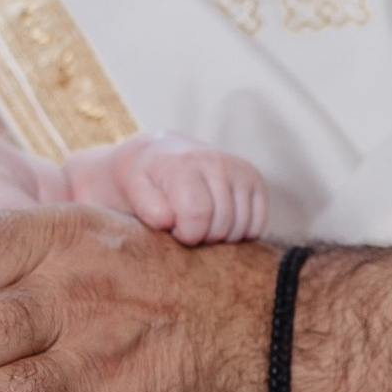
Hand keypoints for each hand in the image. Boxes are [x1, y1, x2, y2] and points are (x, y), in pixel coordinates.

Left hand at [86, 133, 269, 244]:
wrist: (163, 154)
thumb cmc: (146, 180)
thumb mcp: (135, 190)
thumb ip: (147, 207)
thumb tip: (168, 219)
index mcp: (185, 163)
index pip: (198, 215)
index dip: (185, 234)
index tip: (173, 229)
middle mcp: (217, 161)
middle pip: (221, 225)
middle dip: (202, 237)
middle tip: (186, 226)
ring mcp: (240, 169)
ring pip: (241, 228)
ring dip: (220, 236)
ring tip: (200, 222)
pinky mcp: (255, 179)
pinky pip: (257, 225)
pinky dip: (240, 233)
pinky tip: (219, 222)